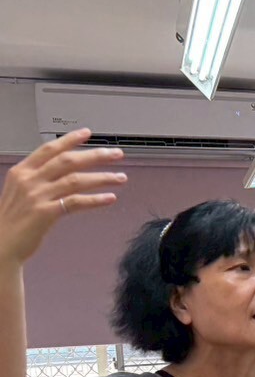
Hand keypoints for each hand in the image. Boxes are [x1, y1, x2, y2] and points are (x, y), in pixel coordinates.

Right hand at [0, 131, 125, 264]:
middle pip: (68, 161)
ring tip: (120, 178)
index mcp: (22, 171)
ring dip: (102, 177)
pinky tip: (110, 198)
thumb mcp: (20, 191)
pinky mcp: (45, 213)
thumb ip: (38, 178)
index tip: (87, 133)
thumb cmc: (12, 219)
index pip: (49, 149)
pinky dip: (95, 199)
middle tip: (116, 154)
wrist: (1, 243)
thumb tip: (64, 169)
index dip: (69, 139)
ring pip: (76, 180)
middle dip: (95, 155)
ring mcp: (37, 196)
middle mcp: (29, 180)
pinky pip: (76, 202)